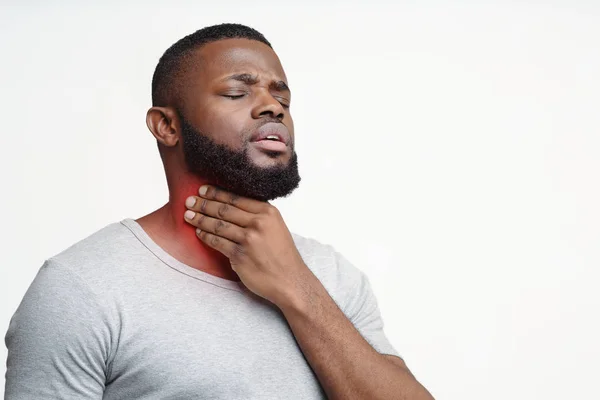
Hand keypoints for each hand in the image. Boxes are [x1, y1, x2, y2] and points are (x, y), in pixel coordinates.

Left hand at [183, 185, 312, 308]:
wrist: (290, 280)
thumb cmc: (281, 254)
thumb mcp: (276, 226)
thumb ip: (257, 215)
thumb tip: (231, 204)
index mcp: (268, 212)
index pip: (236, 198)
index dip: (216, 193)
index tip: (202, 190)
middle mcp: (259, 223)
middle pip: (224, 209)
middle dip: (204, 204)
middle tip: (189, 201)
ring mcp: (249, 240)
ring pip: (218, 225)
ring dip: (200, 219)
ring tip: (188, 215)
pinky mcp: (240, 256)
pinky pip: (217, 242)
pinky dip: (205, 236)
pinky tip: (198, 232)